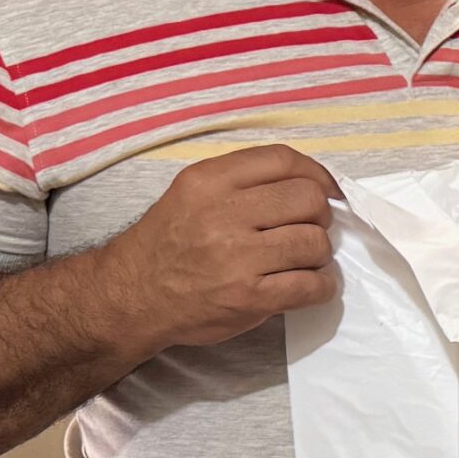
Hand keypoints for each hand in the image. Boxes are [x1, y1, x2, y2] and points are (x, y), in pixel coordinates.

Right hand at [103, 145, 341, 350]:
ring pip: (314, 242)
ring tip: (302, 260)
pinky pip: (311, 286)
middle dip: (320, 215)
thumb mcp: (192, 193)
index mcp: (209, 181)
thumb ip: (242, 181)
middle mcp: (222, 214)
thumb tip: (312, 184)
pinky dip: (321, 287)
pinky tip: (310, 286)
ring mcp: (237, 257)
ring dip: (319, 254)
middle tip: (308, 229)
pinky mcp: (249, 297)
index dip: (317, 174)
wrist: (132, 297)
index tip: (326, 190)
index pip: (283, 160)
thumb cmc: (169, 243)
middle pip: (308, 199)